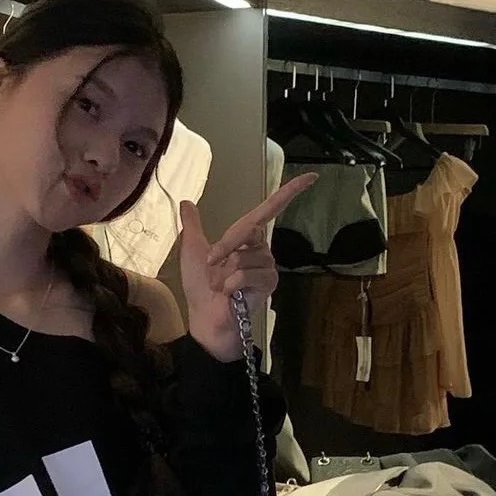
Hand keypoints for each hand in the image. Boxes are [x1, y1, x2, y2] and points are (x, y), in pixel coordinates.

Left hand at [179, 173, 317, 359]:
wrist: (205, 318)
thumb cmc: (200, 287)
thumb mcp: (192, 251)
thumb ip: (192, 226)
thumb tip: (186, 202)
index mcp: (246, 239)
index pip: (269, 209)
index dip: (289, 192)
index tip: (310, 176)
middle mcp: (261, 249)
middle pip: (249, 230)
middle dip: (225, 245)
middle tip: (211, 262)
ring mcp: (267, 267)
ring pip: (245, 254)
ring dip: (225, 271)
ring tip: (221, 285)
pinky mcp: (268, 283)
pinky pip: (247, 273)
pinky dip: (231, 283)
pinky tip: (229, 294)